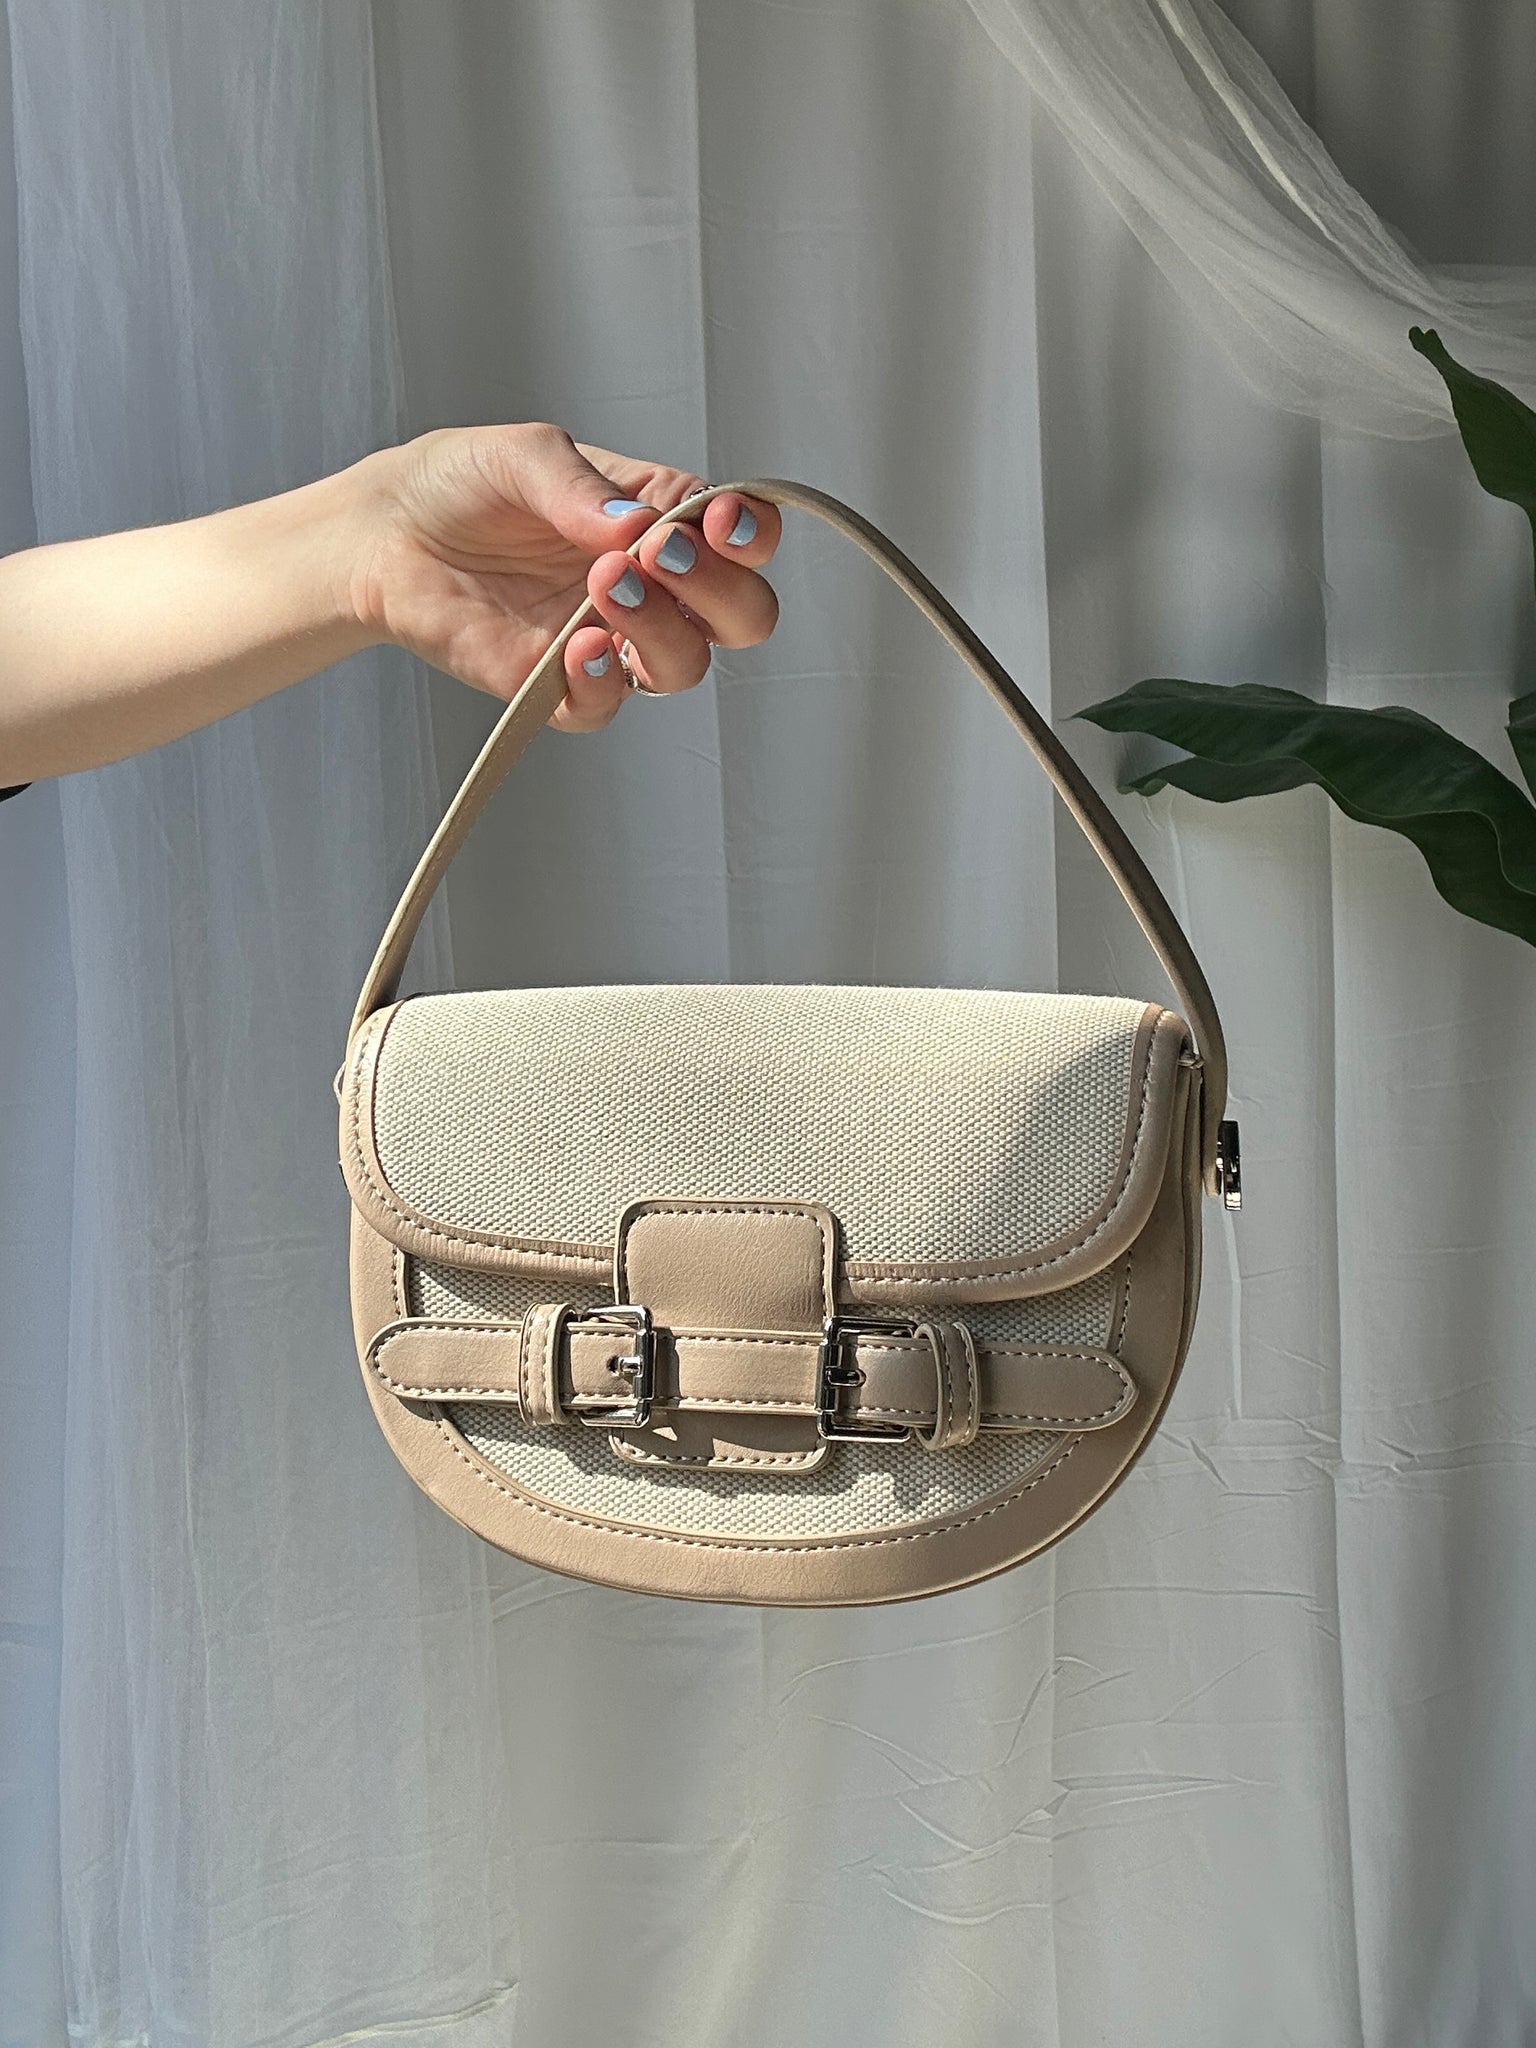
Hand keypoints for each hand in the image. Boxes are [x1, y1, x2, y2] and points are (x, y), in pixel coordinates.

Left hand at [346, 423, 781, 730]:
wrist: (384, 533)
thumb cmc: (463, 484)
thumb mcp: (523, 454)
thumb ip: (581, 486)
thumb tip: (635, 527)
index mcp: (662, 520)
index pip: (741, 536)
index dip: (750, 533)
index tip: (718, 519)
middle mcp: (654, 588)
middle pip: (739, 614)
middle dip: (720, 589)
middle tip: (661, 554)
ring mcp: (612, 640)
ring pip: (684, 665)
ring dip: (662, 629)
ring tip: (604, 586)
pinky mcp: (559, 688)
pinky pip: (605, 706)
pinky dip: (602, 681)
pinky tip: (578, 648)